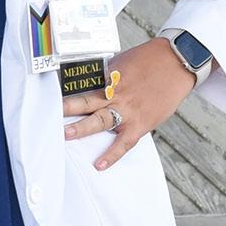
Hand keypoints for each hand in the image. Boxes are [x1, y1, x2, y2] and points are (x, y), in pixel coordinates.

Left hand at [60, 38, 197, 170]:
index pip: (82, 86)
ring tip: (65, 135)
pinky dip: (112, 155)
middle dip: (67, 108)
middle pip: (86, 101)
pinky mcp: (140, 123)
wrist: (177, 62)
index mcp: (109, 77)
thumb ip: (106, 74)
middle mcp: (115, 94)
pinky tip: (99, 165)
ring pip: (101, 121)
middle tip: (49, 114)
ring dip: (82, 128)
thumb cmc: (151, 60)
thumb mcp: (123, 61)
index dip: (66, 92)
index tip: (49, 96)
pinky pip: (124, 142)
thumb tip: (90, 81)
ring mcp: (127, 110)